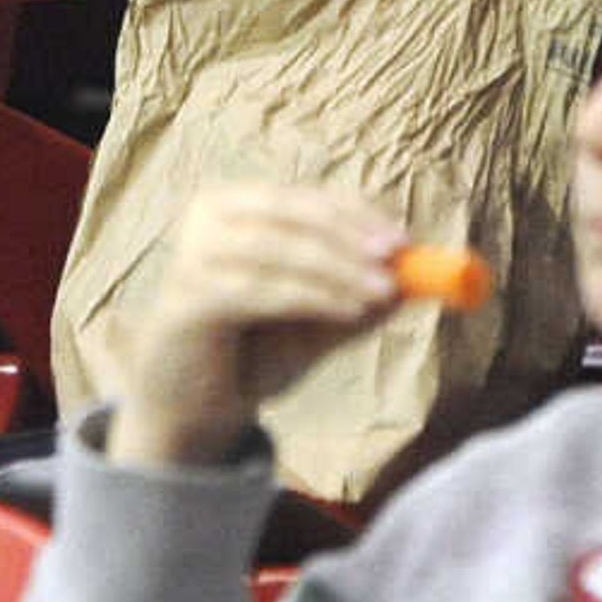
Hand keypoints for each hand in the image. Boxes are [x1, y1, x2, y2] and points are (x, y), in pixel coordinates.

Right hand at [107, 183, 405, 468]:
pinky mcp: (189, 299)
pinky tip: (349, 310)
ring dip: (338, 269)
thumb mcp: (315, 319)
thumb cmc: (251, 350)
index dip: (357, 213)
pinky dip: (310, 296)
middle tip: (395, 258)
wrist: (191, 404)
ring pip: (277, 248)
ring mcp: (193, 255)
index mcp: (236, 206)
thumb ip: (355, 295)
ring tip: (382, 293)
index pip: (306, 197)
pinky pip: (260, 290)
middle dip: (349, 234)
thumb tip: (413, 279)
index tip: (403, 239)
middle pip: (291, 211)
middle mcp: (208, 218)